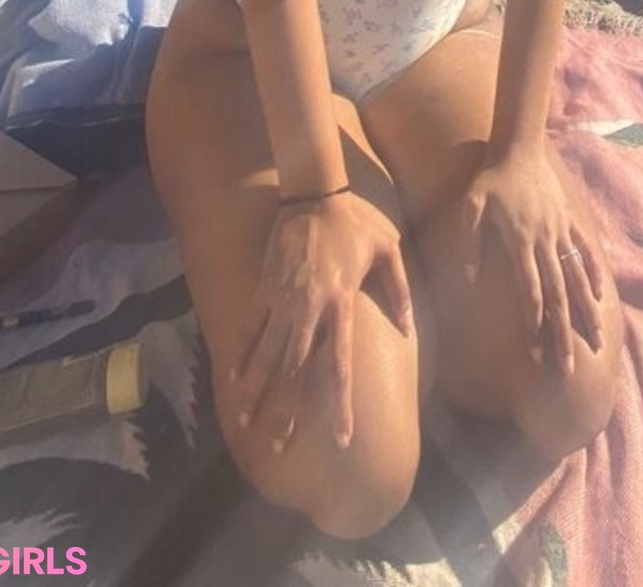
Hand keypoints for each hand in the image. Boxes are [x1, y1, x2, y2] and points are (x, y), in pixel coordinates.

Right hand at [230, 190, 412, 449]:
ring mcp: (282, 299)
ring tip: (246, 423)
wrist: (313, 192)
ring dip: (256, 391)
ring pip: (266, 355)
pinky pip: (250, 327)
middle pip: (296, 371)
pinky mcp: (264, 288)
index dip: (340, 405)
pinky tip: (233, 379)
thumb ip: (399, 290)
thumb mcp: (388, 250)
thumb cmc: (354, 222)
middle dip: (288, 412)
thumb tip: (408, 327)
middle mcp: (309, 308)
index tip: (342, 439)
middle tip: (280, 449)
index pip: (340, 366)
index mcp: (341, 303)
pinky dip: (241, 354)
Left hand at [462, 147, 604, 374]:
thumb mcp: (469, 206)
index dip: (533, 324)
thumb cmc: (490, 180)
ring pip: (577, 277)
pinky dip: (594, 273)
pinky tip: (601, 297)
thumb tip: (470, 279)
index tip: (536, 354)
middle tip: (569, 367)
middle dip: (564, 333)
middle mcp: (546, 241)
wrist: (519, 148)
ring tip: (597, 340)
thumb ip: (468, 242)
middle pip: (558, 294)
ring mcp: (561, 232)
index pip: (530, 292)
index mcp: (521, 242)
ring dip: (587, 311)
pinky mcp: (569, 221)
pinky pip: (585, 251)